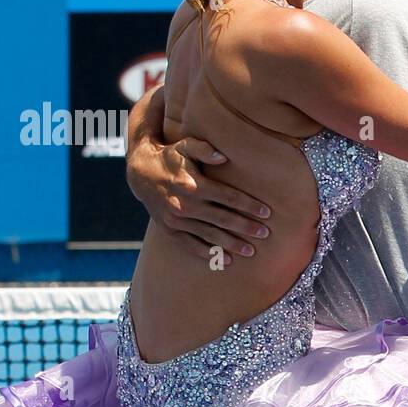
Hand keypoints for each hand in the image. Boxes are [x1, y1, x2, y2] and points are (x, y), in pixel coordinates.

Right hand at [125, 87, 271, 263]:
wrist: (140, 174)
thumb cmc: (171, 157)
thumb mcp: (185, 146)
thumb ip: (205, 149)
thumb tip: (224, 156)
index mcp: (192, 185)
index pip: (228, 198)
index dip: (249, 205)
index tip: (266, 212)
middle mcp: (184, 205)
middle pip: (223, 219)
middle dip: (246, 228)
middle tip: (265, 234)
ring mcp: (176, 221)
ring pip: (210, 235)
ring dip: (232, 244)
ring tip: (251, 251)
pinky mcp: (170, 230)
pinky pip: (191, 245)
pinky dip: (208, 254)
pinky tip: (225, 260)